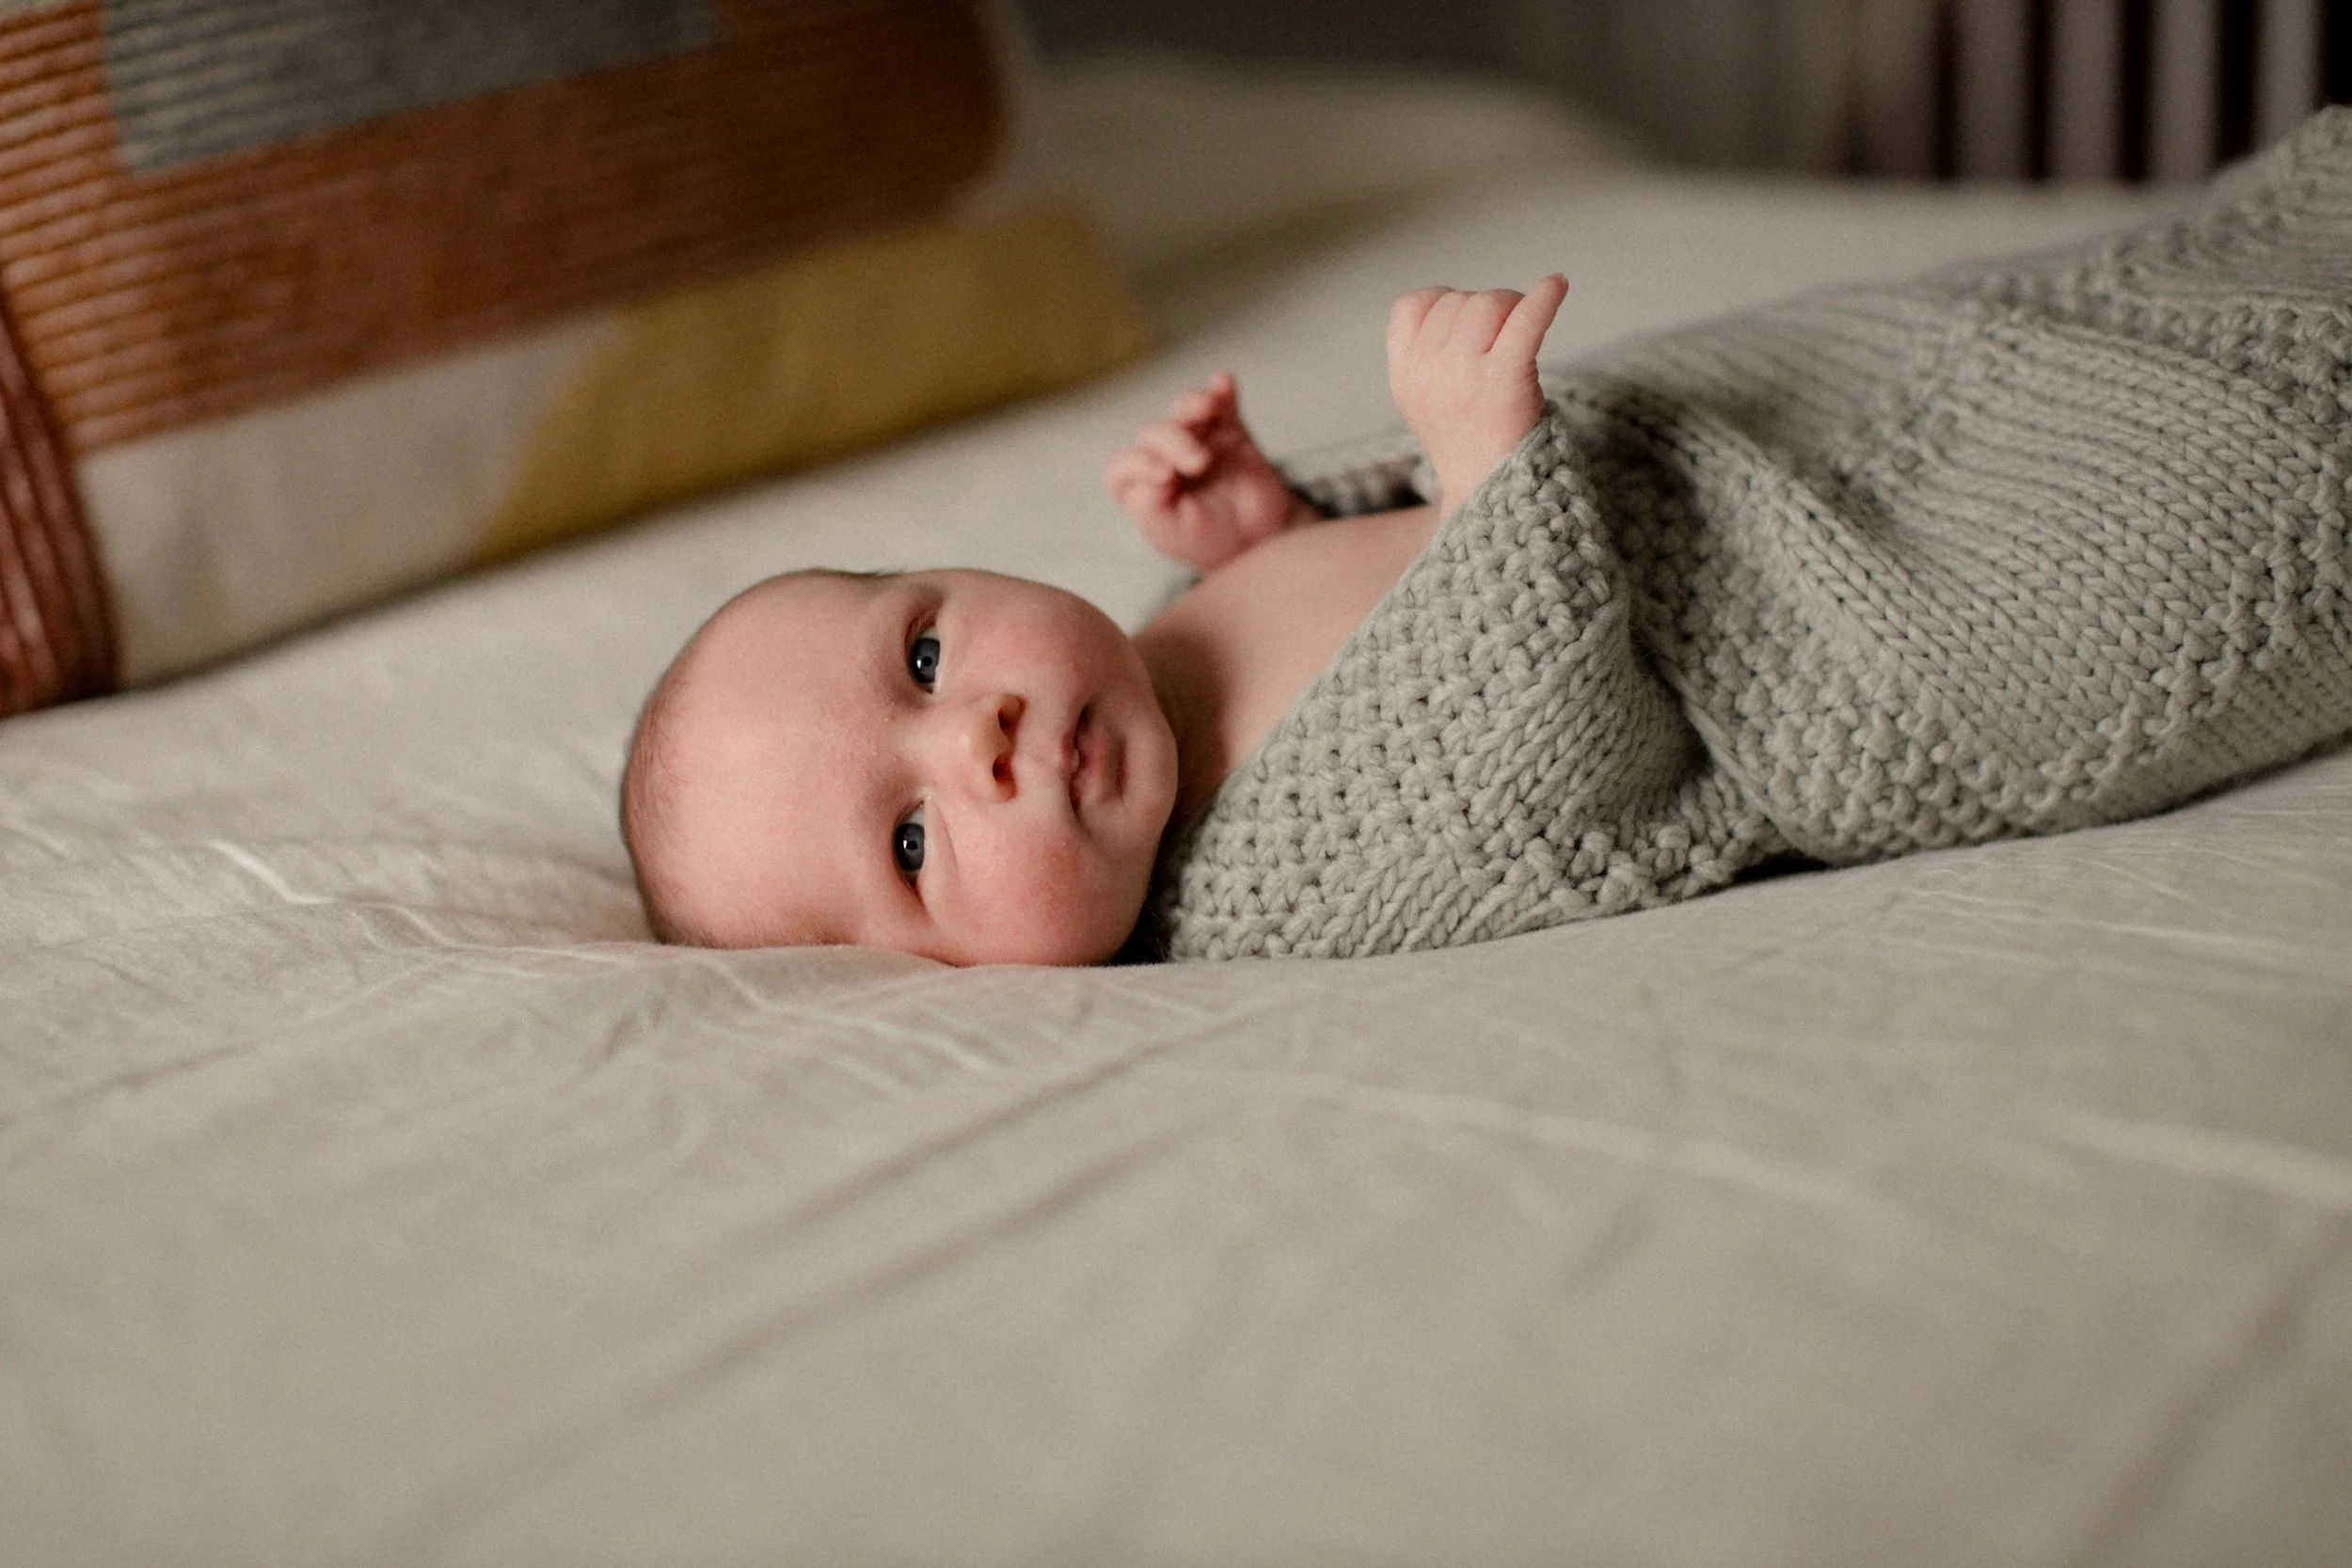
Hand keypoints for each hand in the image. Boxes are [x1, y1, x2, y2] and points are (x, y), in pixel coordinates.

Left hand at [1104, 373, 1313, 570]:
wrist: (1257, 537)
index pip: (1121, 466)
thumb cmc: (1206, 538)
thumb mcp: (1172, 535)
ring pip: (1183, 409)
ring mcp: (1195, 438)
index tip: (1166, 476)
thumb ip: (1150, 508)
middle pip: (1153, 433)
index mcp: (1141, 486)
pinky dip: (1221, 390)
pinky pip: (1222, 403)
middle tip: (1200, 463)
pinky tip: (1224, 382)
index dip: (1137, 464)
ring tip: (1206, 408)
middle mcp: (1162, 457)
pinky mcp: (1227, 428)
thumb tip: (1150, 476)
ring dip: (1191, 404)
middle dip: (1173, 442)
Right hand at [1385, 274, 1566, 513]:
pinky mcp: (1503, 380)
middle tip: (1507, 342)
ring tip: (1523, 337)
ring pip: (1490, 301)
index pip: (1415, 305)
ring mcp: (1463, 375)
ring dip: (1514, 307)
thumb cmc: (1469, 439)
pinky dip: (1545, 298)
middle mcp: (1427, 371)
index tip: (1469, 330)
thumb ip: (1429, 351)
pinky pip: (1525, 321)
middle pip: (1461, 301)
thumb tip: (1465, 302)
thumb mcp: (1424, 396)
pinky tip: (1558, 285)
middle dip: (1489, 311)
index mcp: (1403, 374)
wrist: (1488, 492)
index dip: (1446, 306)